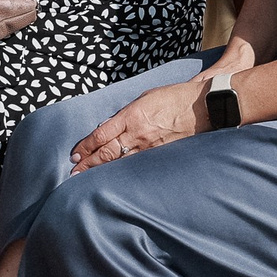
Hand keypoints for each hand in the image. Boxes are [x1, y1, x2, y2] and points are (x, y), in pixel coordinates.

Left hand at [71, 76, 211, 171]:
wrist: (202, 106)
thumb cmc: (174, 97)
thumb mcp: (145, 98)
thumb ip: (125, 113)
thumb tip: (109, 125)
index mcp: (131, 116)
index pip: (101, 135)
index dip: (86, 146)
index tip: (75, 154)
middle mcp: (137, 134)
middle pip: (106, 152)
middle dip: (88, 163)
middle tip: (74, 172)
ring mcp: (149, 147)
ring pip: (120, 163)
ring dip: (102, 171)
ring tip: (87, 179)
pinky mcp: (161, 155)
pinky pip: (138, 166)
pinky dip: (123, 173)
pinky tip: (115, 179)